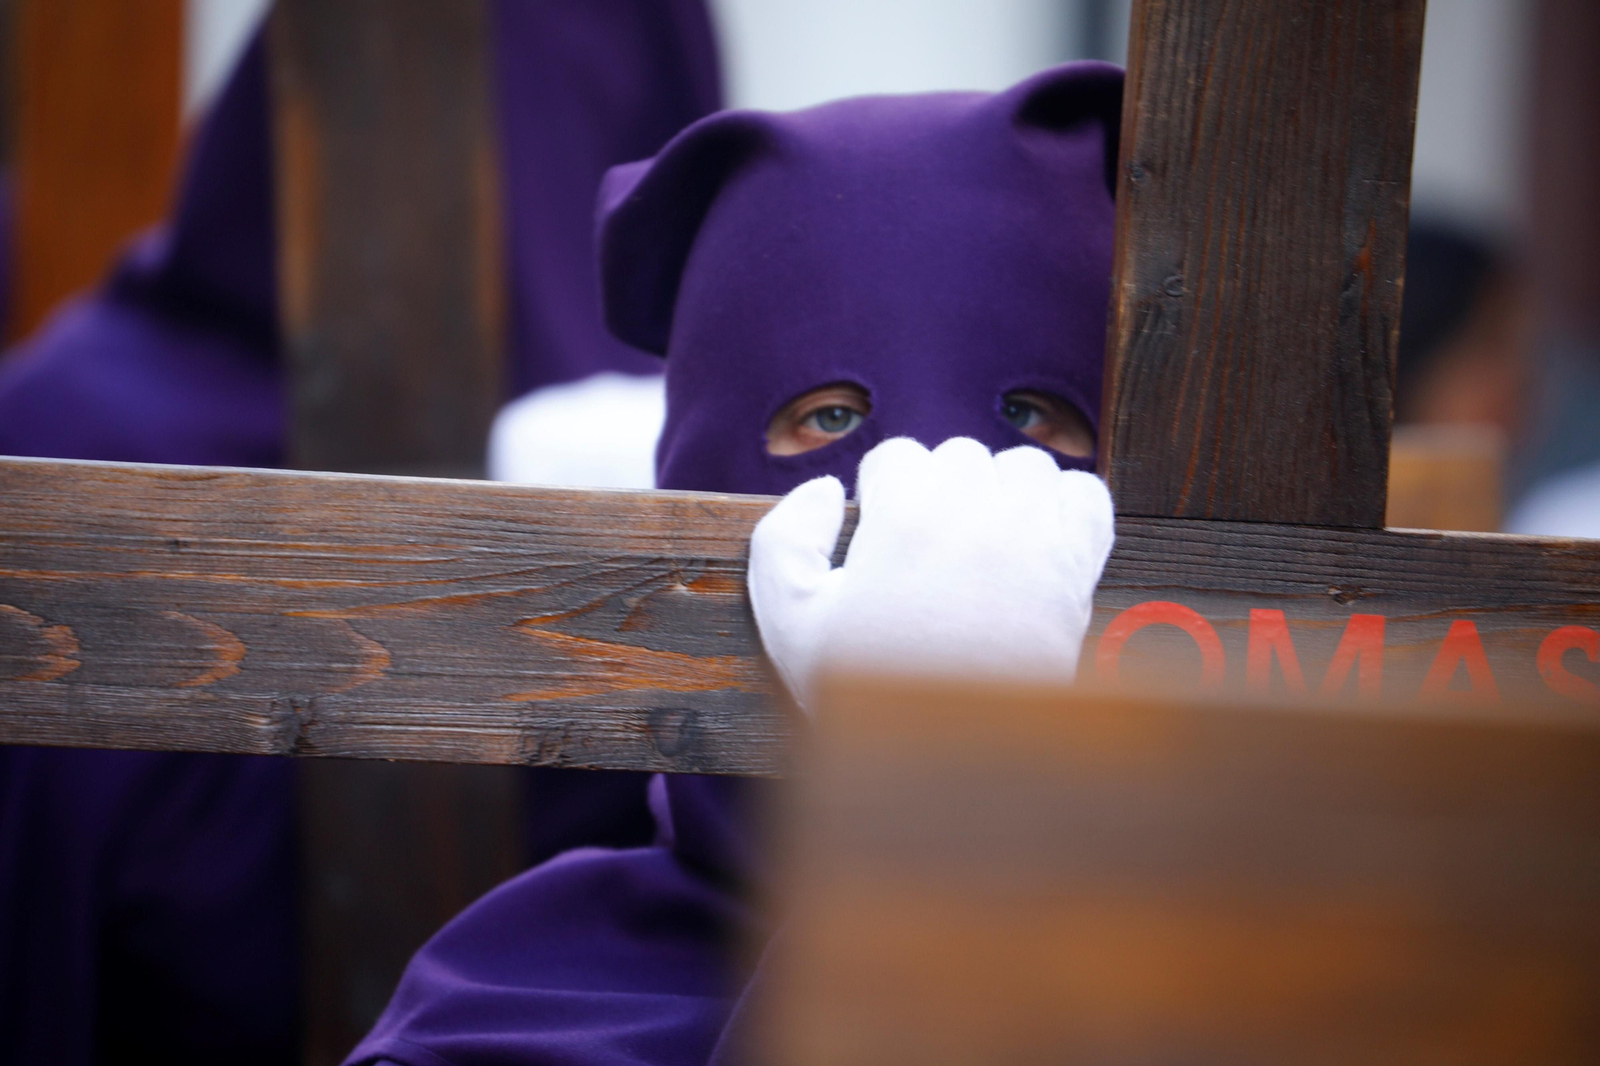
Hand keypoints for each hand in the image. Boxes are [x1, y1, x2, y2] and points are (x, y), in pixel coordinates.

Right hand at [748, 437, 1113, 710]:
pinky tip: (1038, 542)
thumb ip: (783, 542)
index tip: (886, 540)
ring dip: (1004, 493)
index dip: (885, 498)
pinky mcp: (1079, 565)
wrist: (961, 755)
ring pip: (1024, 466)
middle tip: (931, 555)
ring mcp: (1036, 533)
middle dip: (942, 493)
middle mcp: (975, 510)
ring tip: (984, 546)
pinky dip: (1065, 506)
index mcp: (904, 515)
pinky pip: (1086, 495)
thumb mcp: (790, 624)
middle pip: (959, 456)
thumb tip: (826, 490)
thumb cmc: (874, 693)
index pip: (896, 456)